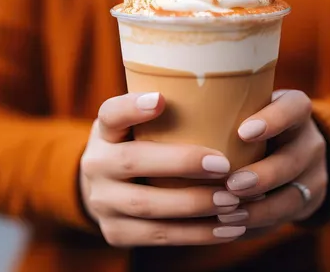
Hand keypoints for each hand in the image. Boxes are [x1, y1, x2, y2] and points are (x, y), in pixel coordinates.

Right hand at [80, 92, 247, 246]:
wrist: (105, 191)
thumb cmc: (140, 146)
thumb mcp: (139, 125)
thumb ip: (167, 113)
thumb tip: (224, 92)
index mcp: (104, 131)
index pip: (111, 114)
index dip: (132, 107)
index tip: (161, 100)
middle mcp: (96, 165)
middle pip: (133, 163)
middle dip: (182, 164)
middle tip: (225, 165)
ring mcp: (102, 202)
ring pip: (148, 206)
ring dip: (195, 205)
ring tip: (233, 202)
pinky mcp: (115, 233)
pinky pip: (158, 236)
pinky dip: (196, 234)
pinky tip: (228, 229)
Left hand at [219, 90, 327, 231]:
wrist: (289, 149)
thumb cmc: (247, 120)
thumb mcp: (244, 105)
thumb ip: (217, 104)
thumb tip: (155, 96)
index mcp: (296, 109)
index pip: (294, 108)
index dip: (273, 120)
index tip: (244, 131)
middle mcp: (309, 140)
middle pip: (294, 158)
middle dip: (263, 174)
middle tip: (232, 184)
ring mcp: (313, 173)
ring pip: (293, 196)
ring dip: (259, 208)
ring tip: (226, 214)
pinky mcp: (307, 201)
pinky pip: (284, 218)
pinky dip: (256, 224)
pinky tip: (230, 227)